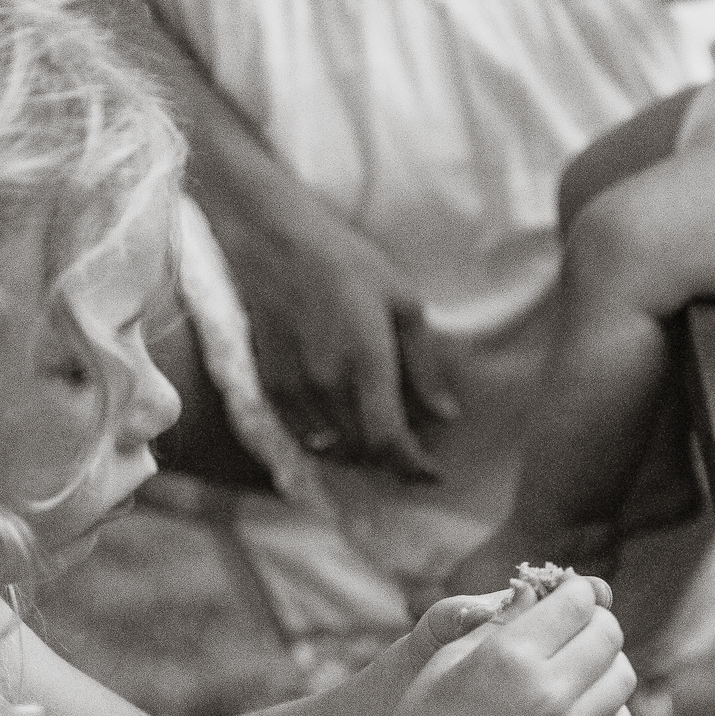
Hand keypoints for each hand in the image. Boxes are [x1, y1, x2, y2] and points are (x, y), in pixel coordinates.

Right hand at [228, 210, 459, 483]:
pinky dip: (327, 440)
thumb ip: (424, 366)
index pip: (388, 440)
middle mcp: (327, 384)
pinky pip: (302, 435)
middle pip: (362, 452)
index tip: (431, 473)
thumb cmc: (347, 264)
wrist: (276, 242)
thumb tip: (445, 415)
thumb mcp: (404, 304)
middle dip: (391, 457)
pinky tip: (342, 422)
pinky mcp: (270, 385)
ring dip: (359, 452)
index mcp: (366, 362)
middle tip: (410, 443)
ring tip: (377, 432)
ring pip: (332, 449)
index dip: (413, 466)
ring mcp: (294, 387)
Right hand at [372, 576, 637, 715]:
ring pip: (623, 677)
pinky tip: (584, 706)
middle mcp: (547, 691)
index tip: (566, 598)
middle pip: (609, 635)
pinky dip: (610, 708)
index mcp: (510, 655)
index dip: (575, 593)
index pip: (578, 602)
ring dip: (607, 664)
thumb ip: (499, 621)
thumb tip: (538, 590)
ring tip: (580, 667)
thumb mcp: (447, 658)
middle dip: (597, 622)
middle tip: (576, 630)